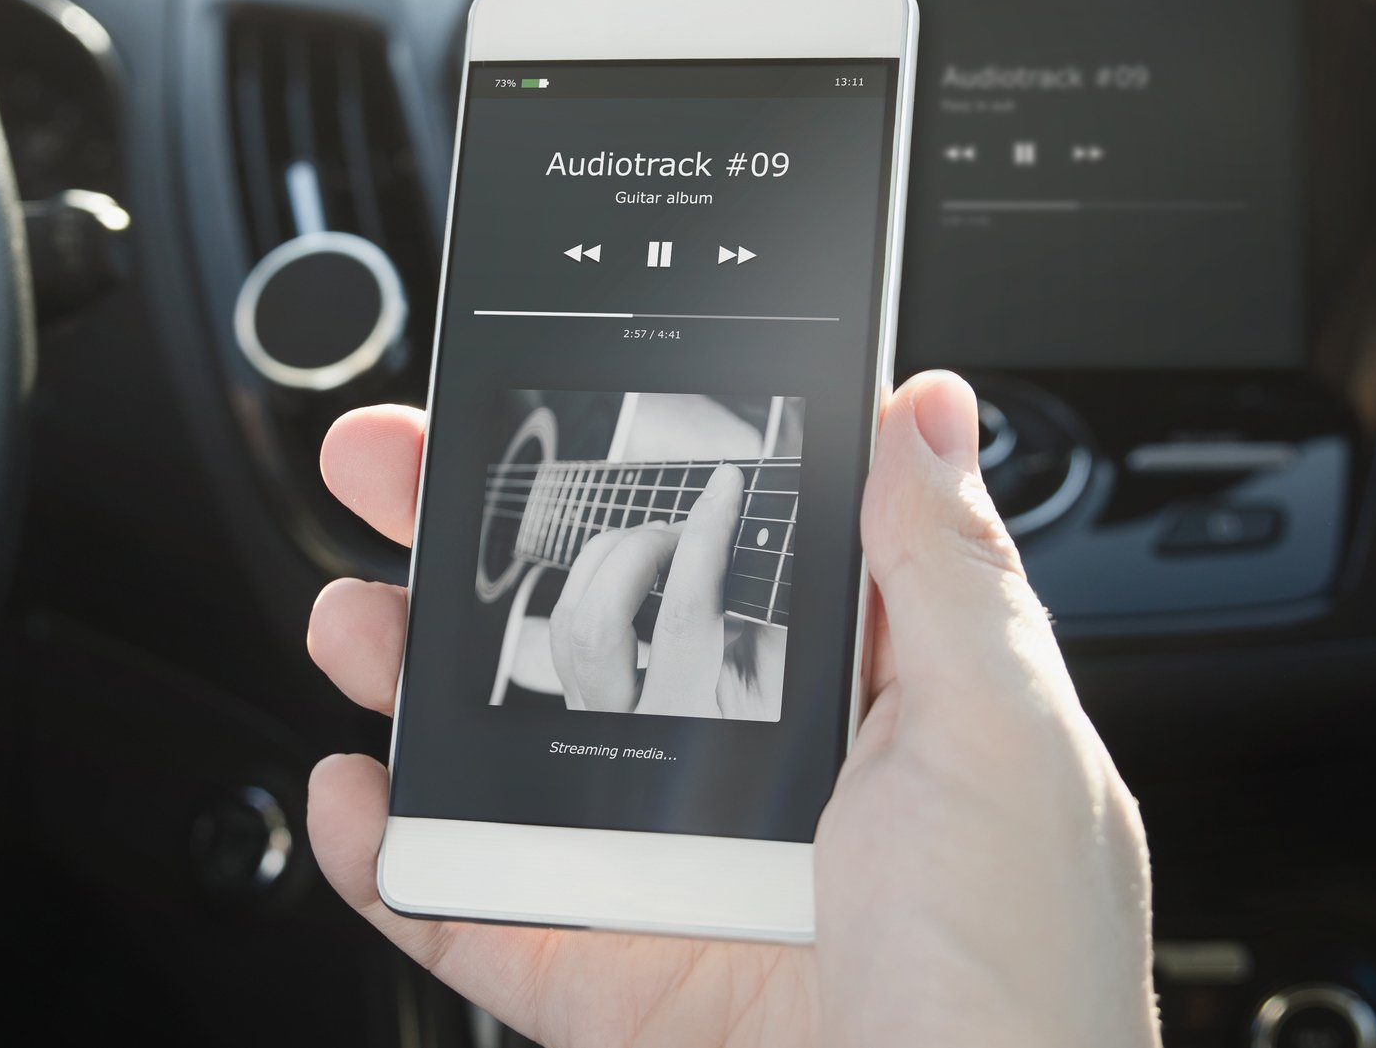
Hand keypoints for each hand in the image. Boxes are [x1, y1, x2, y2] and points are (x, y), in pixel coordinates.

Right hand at [309, 372, 1158, 1047]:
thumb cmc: (1023, 978)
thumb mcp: (1005, 737)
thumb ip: (944, 567)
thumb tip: (921, 406)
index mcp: (846, 695)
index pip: (709, 539)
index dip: (615, 462)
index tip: (536, 396)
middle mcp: (744, 772)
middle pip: (576, 626)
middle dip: (470, 538)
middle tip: (388, 466)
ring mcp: (660, 871)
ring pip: (500, 753)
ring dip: (407, 673)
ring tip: (352, 617)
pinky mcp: (600, 973)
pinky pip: (464, 904)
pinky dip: (387, 856)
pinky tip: (356, 798)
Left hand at [548, 462, 782, 718]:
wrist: (711, 804)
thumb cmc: (753, 742)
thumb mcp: (777, 698)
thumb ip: (768, 634)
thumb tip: (758, 558)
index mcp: (685, 721)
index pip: (683, 617)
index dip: (703, 541)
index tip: (723, 490)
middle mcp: (625, 721)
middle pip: (599, 618)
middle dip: (640, 550)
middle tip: (684, 530)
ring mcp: (589, 709)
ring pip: (568, 619)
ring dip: (608, 558)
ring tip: (658, 541)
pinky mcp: (576, 695)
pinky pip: (564, 628)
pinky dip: (592, 580)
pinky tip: (628, 567)